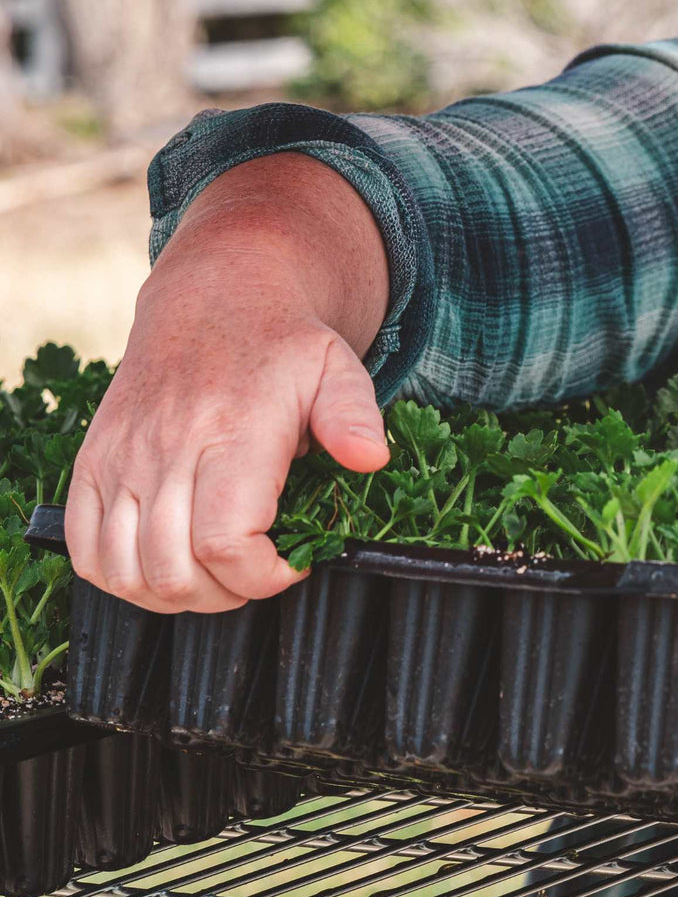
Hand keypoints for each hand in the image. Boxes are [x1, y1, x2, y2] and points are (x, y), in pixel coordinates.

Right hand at [64, 152, 389, 612]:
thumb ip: (355, 416)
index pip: (227, 542)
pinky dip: (122, 577)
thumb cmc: (284, 347)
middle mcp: (166, 449)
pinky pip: (87, 550)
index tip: (293, 564)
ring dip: (177, 594)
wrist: (214, 302)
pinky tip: (168, 564)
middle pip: (175, 570)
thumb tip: (371, 459)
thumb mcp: (338, 369)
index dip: (263, 577)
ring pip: (127, 572)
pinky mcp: (92, 464)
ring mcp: (121, 458)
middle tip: (259, 571)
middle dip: (227, 593)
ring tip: (218, 573)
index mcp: (231, 432)